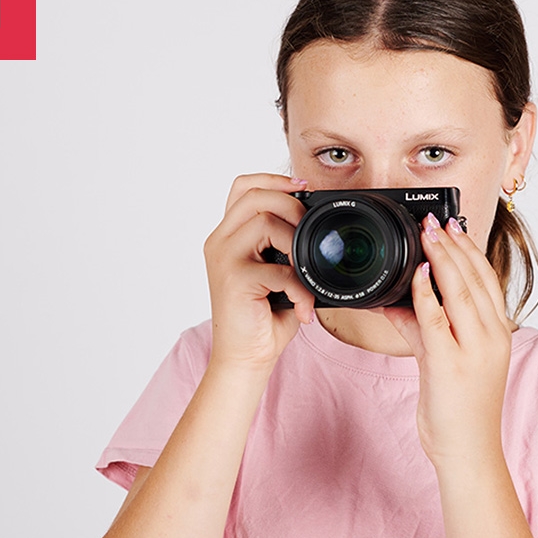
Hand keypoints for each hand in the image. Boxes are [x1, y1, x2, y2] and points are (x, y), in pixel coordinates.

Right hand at [202, 173, 316, 373]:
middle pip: (254, 196)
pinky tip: (303, 307)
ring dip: (296, 245)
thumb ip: (286, 246)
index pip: (244, 187)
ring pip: (264, 223)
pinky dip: (300, 288)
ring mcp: (224, 259)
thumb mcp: (277, 273)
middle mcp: (220, 242)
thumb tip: (318, 227)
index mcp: (228, 236)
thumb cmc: (264, 318)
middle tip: (309, 232)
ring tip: (306, 273)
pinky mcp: (234, 279)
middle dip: (291, 205)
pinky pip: (278, 269)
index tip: (304, 188)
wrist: (245, 357)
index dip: (274, 179)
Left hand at [383, 214, 513, 465]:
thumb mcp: (444, 362)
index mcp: (497, 335)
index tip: (454, 226)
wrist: (469, 452)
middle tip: (436, 221)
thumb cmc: (460, 411)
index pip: (488, 280)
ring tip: (427, 233)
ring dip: (441, 258)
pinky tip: (415, 273)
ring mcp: (473, 350)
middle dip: (454, 245)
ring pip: (459, 291)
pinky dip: (425, 292)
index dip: (471, 250)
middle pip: (475, 278)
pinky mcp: (448, 364)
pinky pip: (435, 318)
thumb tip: (401, 303)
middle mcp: (491, 338)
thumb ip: (425, 329)